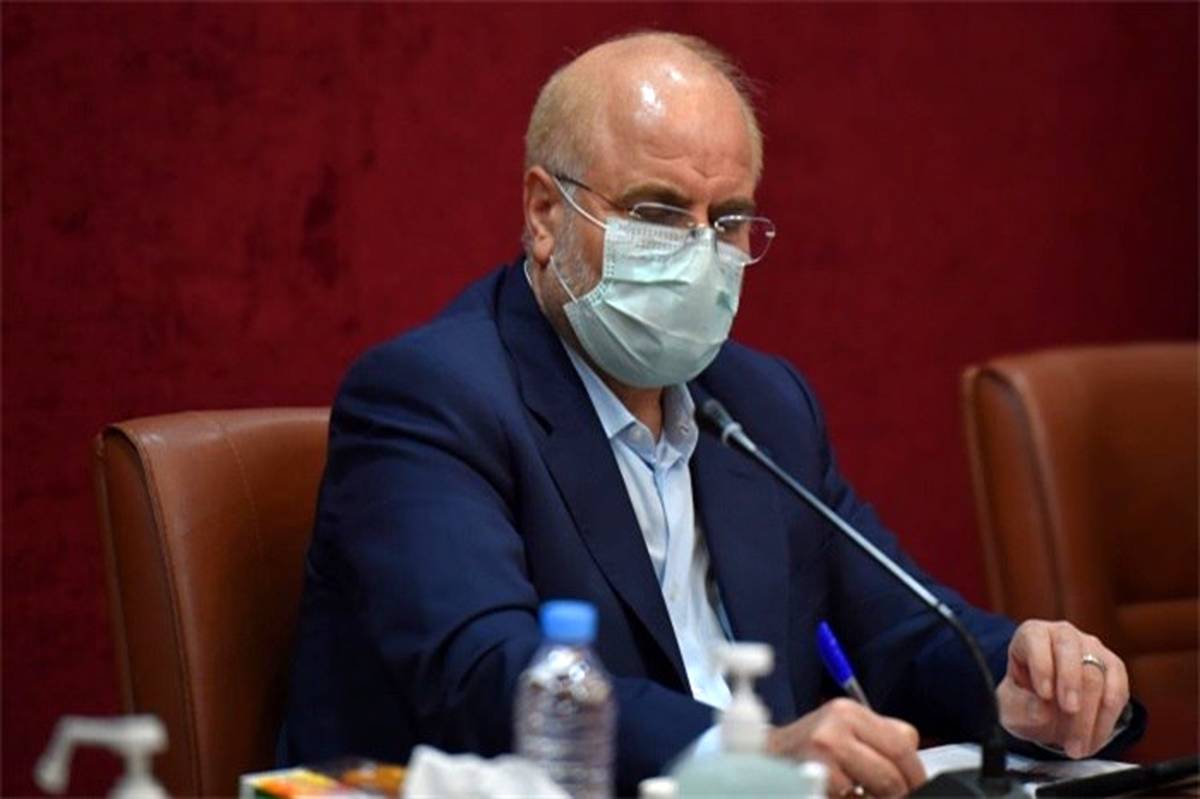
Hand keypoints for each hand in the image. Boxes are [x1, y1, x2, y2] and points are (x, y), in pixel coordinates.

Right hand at [767, 698, 925, 797]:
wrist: (762, 759)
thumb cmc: (806, 750)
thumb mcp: (842, 729)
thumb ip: (880, 735)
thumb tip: (913, 756)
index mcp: (848, 711)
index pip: (902, 744)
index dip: (916, 773)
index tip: (917, 786)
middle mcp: (835, 727)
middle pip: (892, 771)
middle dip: (900, 792)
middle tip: (895, 797)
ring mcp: (823, 753)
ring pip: (878, 790)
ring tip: (862, 794)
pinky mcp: (815, 778)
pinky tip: (841, 795)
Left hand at [997, 620, 1129, 757]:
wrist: (1045, 711)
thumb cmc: (1023, 701)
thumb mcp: (1010, 706)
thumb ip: (1021, 706)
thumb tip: (1041, 710)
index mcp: (1032, 635)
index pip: (1036, 639)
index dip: (1042, 666)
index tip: (1044, 695)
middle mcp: (1063, 635)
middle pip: (1072, 654)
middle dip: (1072, 686)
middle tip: (1069, 713)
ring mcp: (1092, 648)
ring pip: (1097, 675)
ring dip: (1089, 714)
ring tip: (1077, 745)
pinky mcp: (1113, 667)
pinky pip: (1118, 689)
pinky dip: (1107, 718)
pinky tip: (1095, 738)